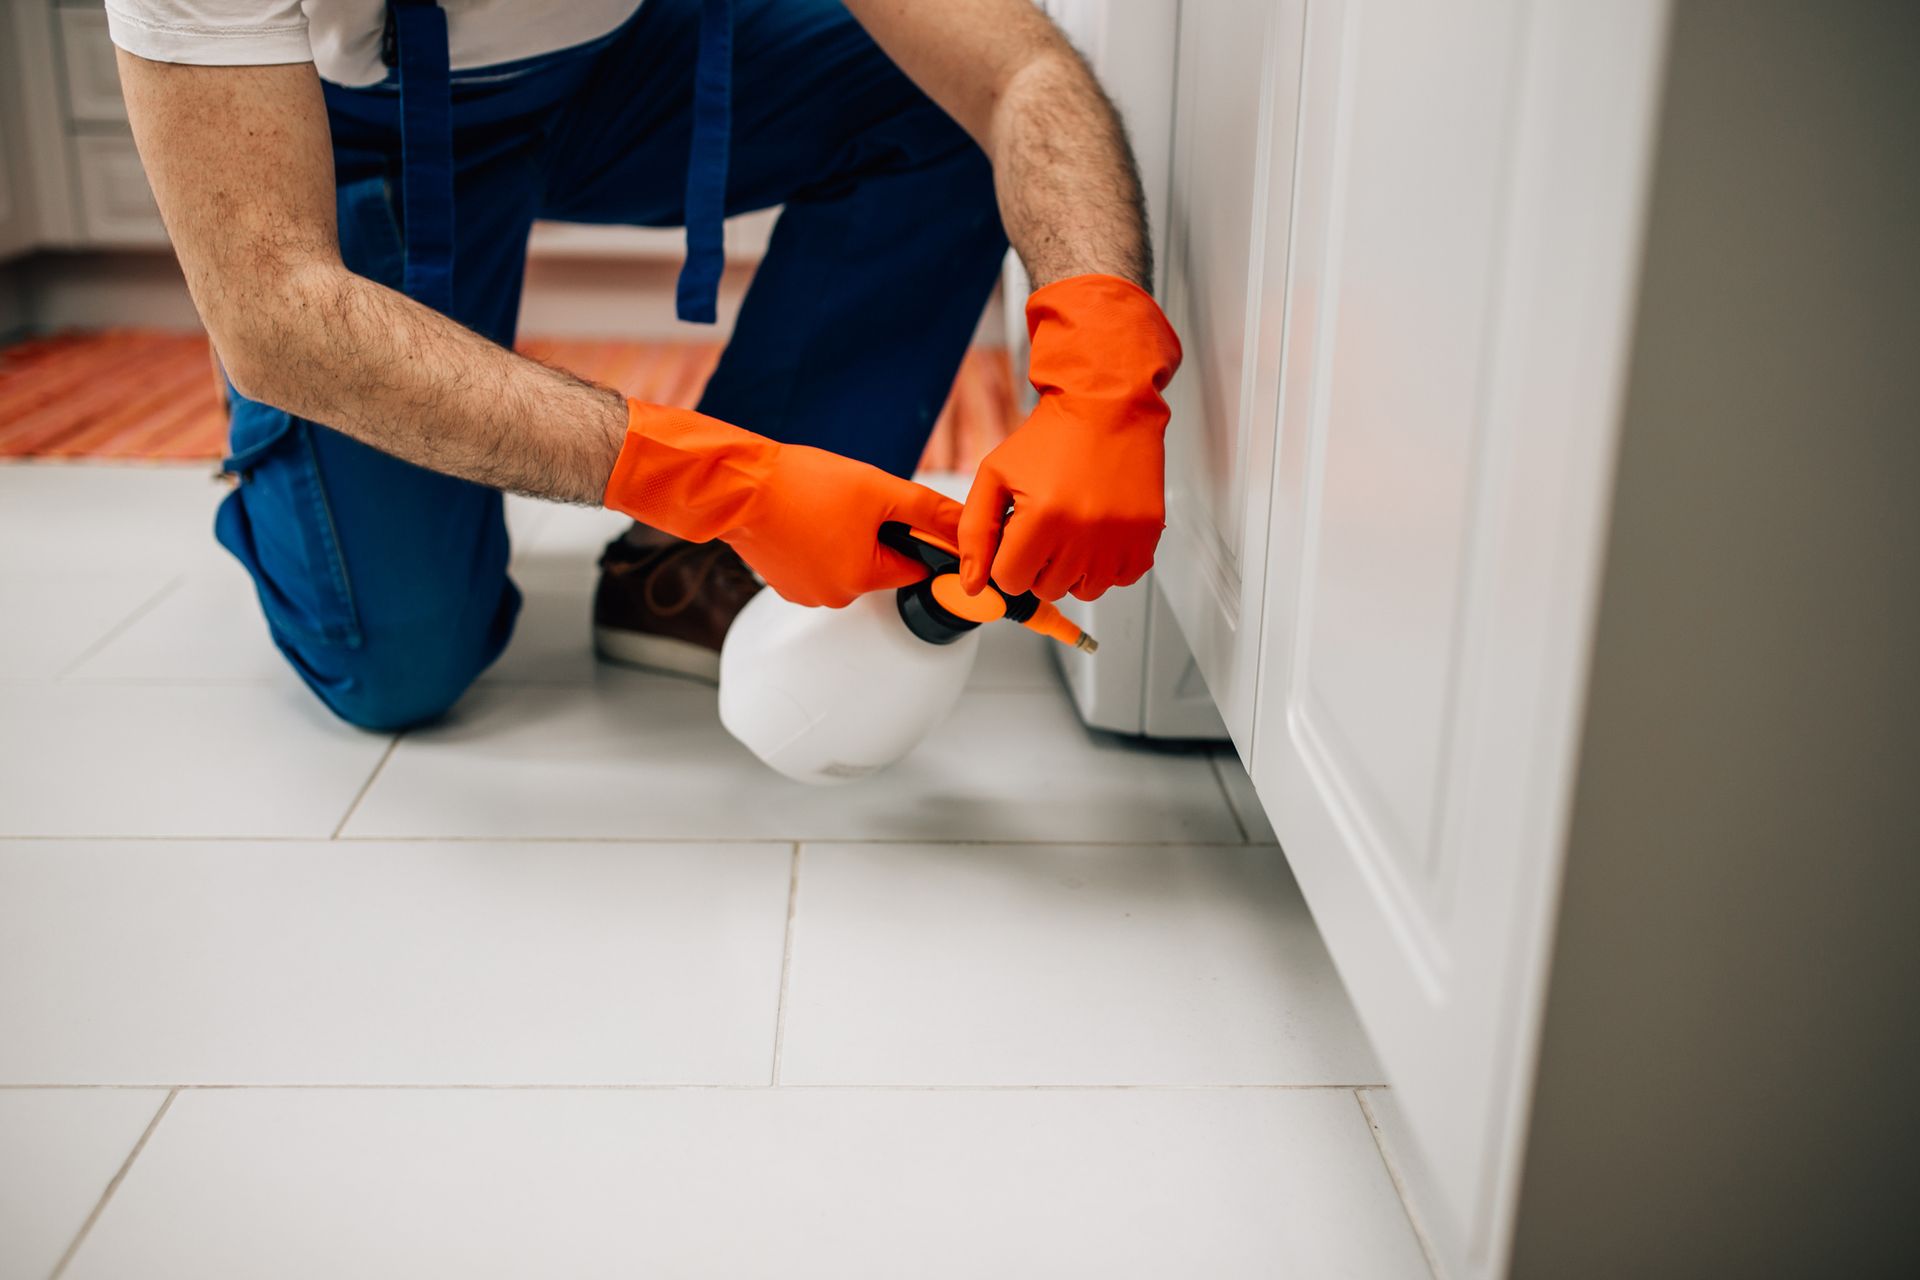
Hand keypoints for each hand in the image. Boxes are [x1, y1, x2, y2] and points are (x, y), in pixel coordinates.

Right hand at [603, 401, 957, 606]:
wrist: (738, 485)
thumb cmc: (800, 485)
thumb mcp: (879, 489)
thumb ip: (929, 511)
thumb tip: (967, 528)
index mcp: (862, 580)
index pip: (913, 568)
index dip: (912, 538)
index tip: (896, 515)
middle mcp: (833, 598)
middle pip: (879, 568)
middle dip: (875, 538)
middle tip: (854, 504)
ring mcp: (804, 593)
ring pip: (846, 566)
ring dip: (845, 541)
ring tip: (824, 508)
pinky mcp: (781, 582)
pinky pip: (816, 565)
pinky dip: (816, 545)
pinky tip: (804, 519)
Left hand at [958, 274, 1181, 600]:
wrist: (1108, 407)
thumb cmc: (1049, 439)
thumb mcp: (995, 475)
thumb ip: (975, 533)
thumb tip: (973, 586)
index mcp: (1043, 518)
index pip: (1011, 581)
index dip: (1008, 559)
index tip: (1018, 535)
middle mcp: (1084, 534)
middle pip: (1047, 589)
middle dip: (1038, 564)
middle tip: (1046, 527)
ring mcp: (1119, 539)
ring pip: (1084, 590)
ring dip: (1073, 569)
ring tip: (1072, 530)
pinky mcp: (1146, 537)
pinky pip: (1120, 580)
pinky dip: (1107, 565)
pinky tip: (1099, 533)